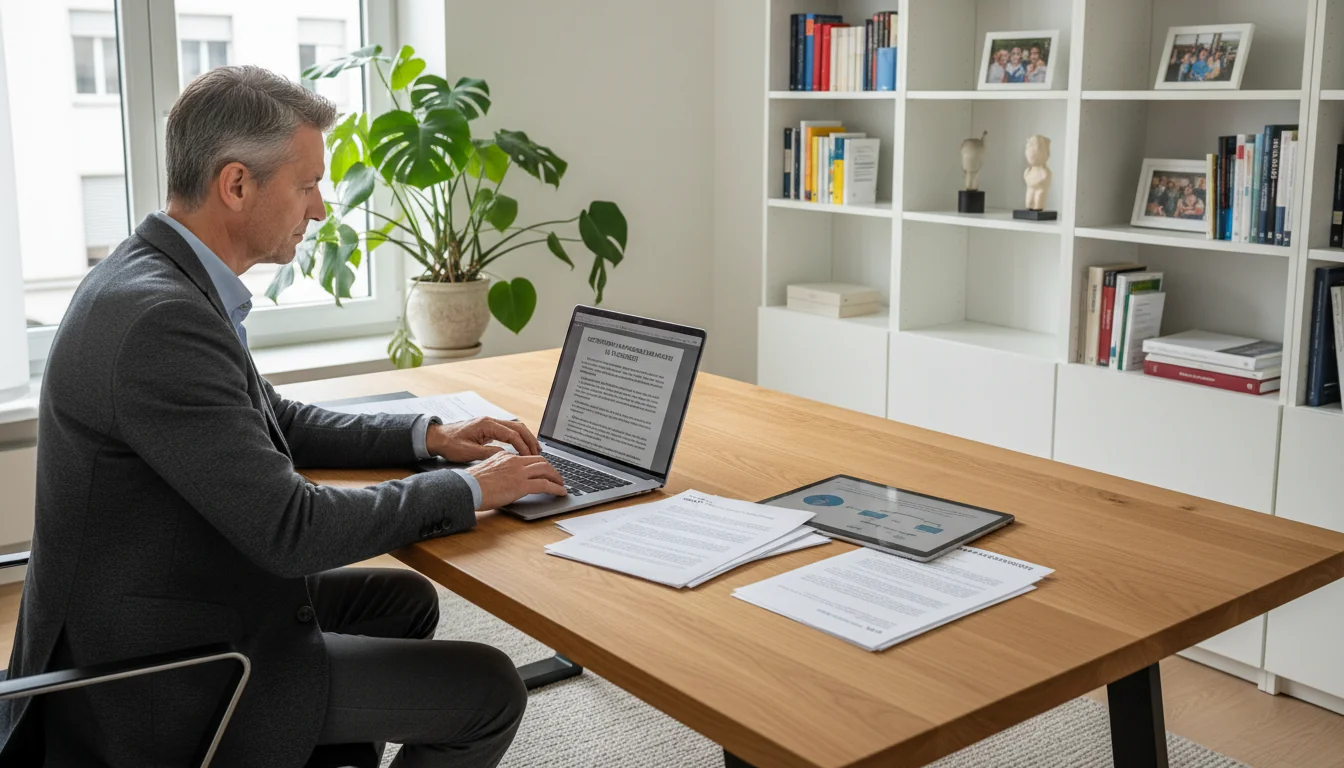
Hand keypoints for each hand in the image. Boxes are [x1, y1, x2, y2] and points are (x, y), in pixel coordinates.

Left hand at [426, 417, 540, 462]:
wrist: (437, 437)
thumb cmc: (449, 444)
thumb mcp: (469, 452)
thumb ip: (489, 454)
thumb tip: (507, 457)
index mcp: (486, 425)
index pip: (512, 434)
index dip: (523, 446)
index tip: (529, 457)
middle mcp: (490, 421)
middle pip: (518, 427)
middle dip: (530, 440)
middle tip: (539, 453)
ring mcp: (490, 423)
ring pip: (515, 427)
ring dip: (526, 438)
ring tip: (535, 451)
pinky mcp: (489, 428)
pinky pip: (509, 430)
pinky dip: (519, 438)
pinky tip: (522, 447)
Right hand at [467, 452, 566, 508]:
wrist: (466, 488)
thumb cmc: (471, 484)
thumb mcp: (487, 471)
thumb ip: (499, 470)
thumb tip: (506, 479)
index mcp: (505, 457)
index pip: (528, 457)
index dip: (539, 465)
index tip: (544, 471)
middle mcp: (514, 461)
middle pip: (541, 461)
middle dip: (552, 469)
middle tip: (557, 477)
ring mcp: (519, 472)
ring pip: (546, 470)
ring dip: (557, 478)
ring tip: (561, 485)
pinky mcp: (521, 485)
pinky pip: (545, 485)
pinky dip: (556, 488)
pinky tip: (561, 492)